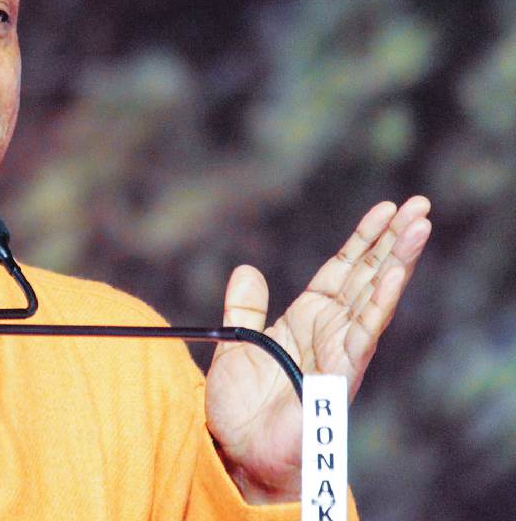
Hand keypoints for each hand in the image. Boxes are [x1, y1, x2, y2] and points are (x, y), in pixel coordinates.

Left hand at [204, 196, 430, 502]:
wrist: (240, 454)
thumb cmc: (243, 409)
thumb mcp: (236, 344)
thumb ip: (244, 308)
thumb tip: (246, 269)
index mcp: (308, 319)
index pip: (343, 270)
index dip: (364, 238)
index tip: (386, 207)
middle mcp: (331, 331)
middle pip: (368, 275)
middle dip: (394, 239)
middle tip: (420, 203)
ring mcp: (340, 351)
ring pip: (375, 297)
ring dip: (398, 260)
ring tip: (419, 225)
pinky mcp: (339, 374)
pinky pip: (364, 333)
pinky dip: (380, 302)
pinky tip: (396, 274)